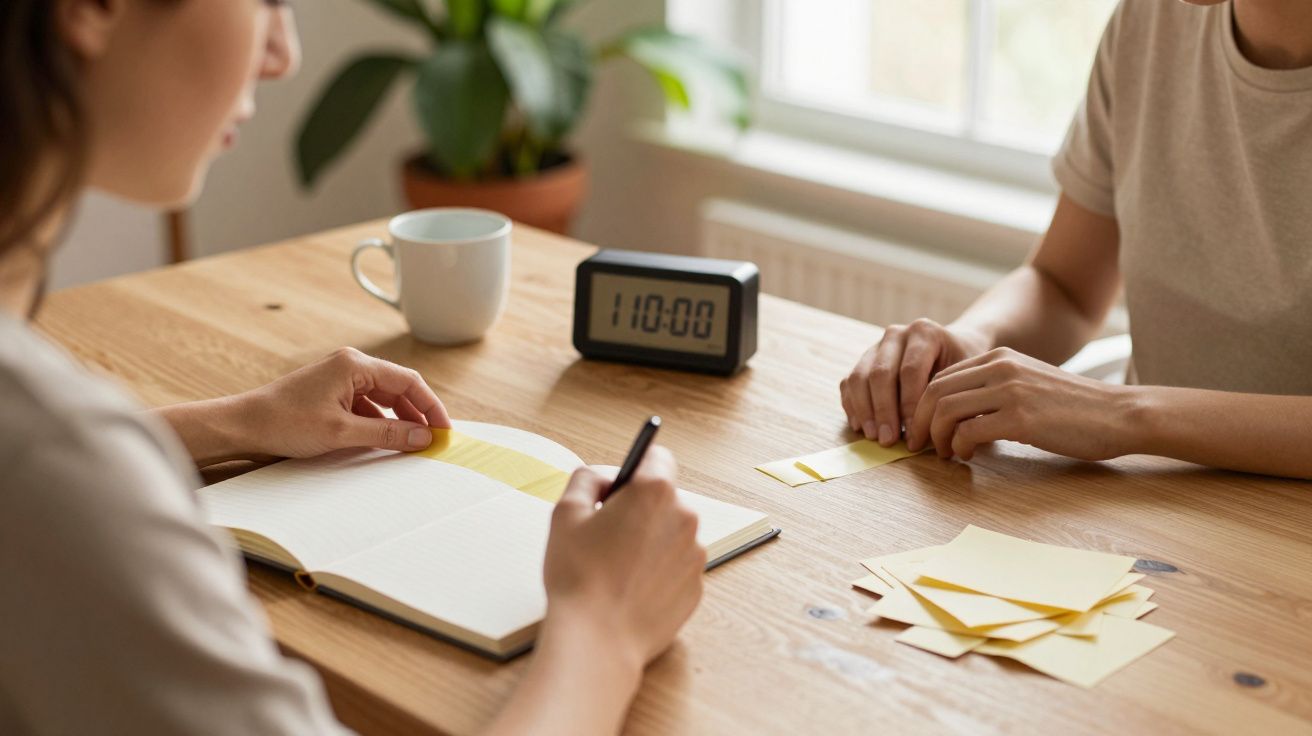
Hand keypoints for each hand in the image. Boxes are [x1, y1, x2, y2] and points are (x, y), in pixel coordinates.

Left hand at [232, 347, 450, 458]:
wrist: (242, 426)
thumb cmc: (284, 422)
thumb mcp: (342, 432)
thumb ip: (387, 434)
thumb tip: (422, 437)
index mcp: (355, 365)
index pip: (408, 381)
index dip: (431, 406)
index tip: (444, 430)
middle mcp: (350, 366)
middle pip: (398, 389)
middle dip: (417, 414)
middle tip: (432, 441)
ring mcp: (340, 380)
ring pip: (383, 400)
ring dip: (398, 421)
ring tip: (410, 445)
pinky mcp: (331, 395)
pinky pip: (366, 407)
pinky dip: (378, 424)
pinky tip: (382, 442)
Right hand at [542, 448, 704, 669]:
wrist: (597, 640)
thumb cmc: (578, 576)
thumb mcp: (566, 513)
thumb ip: (586, 480)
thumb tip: (604, 479)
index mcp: (655, 492)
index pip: (657, 456)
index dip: (633, 469)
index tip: (618, 487)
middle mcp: (685, 518)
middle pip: (664, 498)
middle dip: (639, 508)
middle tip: (606, 533)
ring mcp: (694, 555)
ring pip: (671, 533)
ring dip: (649, 541)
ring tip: (616, 567)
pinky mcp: (696, 587)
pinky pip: (676, 567)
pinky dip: (657, 572)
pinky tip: (629, 588)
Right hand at [840, 319, 989, 445]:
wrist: (953, 349)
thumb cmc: (962, 369)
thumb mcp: (966, 377)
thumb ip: (952, 398)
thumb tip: (938, 433)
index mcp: (924, 332)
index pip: (911, 371)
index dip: (909, 406)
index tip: (914, 436)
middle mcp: (896, 334)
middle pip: (881, 373)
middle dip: (883, 411)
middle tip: (888, 440)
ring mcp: (876, 345)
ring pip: (859, 377)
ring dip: (864, 410)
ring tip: (873, 436)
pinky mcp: (863, 360)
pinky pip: (849, 382)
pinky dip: (852, 406)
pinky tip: (861, 427)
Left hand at [906, 347, 1134, 461]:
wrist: (1120, 414)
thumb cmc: (1074, 408)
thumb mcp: (1028, 384)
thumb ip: (994, 389)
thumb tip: (956, 414)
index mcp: (1000, 357)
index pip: (941, 377)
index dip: (922, 405)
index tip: (921, 429)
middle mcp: (1001, 367)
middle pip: (936, 392)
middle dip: (919, 422)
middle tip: (918, 445)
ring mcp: (1010, 391)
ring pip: (946, 411)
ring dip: (936, 437)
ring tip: (943, 453)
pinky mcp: (1021, 418)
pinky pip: (969, 431)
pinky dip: (960, 446)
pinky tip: (968, 455)